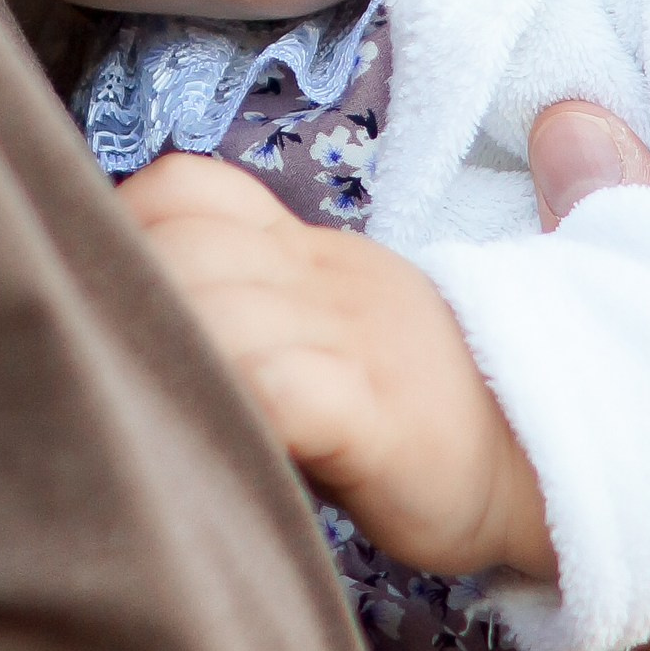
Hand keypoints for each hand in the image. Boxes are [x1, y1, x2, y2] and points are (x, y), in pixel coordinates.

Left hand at [117, 152, 556, 579]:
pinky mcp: (375, 415)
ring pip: (217, 312)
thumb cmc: (412, 415)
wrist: (541, 459)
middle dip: (129, 306)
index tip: (108, 304)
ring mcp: (353, 342)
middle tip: (116, 374)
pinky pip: (277, 385)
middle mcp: (325, 280)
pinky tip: (221, 438)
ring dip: (170, 361)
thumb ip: (249, 308)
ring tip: (154, 414)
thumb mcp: (328, 330)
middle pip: (184, 250)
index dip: (128, 235)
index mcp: (307, 252)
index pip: (187, 190)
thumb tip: (122, 323)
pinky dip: (234, 404)